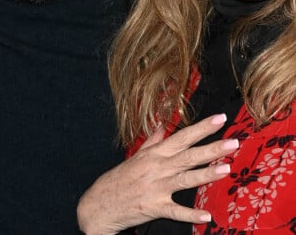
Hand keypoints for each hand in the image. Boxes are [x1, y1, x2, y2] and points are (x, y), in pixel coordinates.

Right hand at [77, 113, 238, 234]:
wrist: (102, 202)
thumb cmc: (122, 177)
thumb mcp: (137, 155)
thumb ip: (154, 140)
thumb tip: (164, 124)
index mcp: (155, 153)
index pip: (182, 137)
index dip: (202, 127)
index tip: (219, 118)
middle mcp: (158, 167)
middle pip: (188, 155)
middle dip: (211, 148)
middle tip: (233, 142)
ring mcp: (157, 187)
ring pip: (185, 179)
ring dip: (206, 174)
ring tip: (226, 169)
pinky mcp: (155, 207)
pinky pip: (175, 211)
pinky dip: (190, 214)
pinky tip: (206, 216)